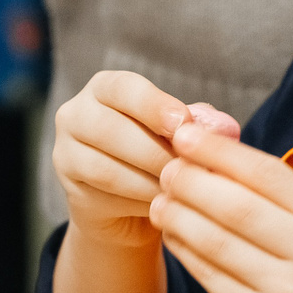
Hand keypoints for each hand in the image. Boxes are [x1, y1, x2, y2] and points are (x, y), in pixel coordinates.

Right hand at [52, 70, 192, 251]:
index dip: (154, 106)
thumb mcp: (180, 133)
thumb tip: (226, 128)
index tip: (183, 124)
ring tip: (183, 188)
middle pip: (111, 130)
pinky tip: (166, 203)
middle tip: (191, 167)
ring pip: (108, 169)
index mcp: (104, 88)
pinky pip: (107, 198)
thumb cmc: (159, 153)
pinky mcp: (71, 190)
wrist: (129, 204)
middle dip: (156, 151)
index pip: (124, 88)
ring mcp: (66, 154)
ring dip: (151, 181)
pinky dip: (141, 201)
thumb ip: (199, 124)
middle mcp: (75, 114)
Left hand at [150, 122, 292, 292]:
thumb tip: (218, 153)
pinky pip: (208, 274)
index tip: (185, 132)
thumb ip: (283, 202)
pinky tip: (171, 234)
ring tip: (158, 199)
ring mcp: (286, 291)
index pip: (268, 172)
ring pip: (215, 238)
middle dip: (191, 179)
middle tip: (164, 165)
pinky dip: (184, 249)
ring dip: (178, 214)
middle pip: (236, 203)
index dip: (220, 150)